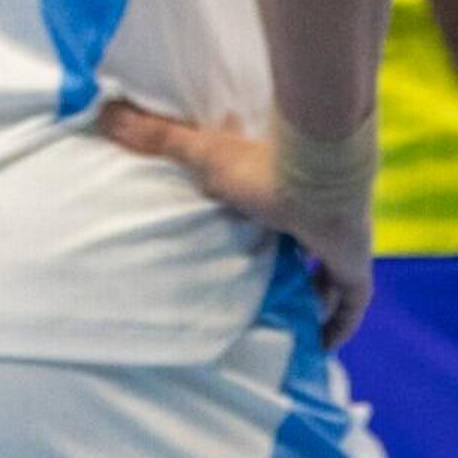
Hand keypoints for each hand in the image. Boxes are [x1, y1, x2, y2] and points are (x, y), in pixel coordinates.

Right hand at [100, 102, 376, 343]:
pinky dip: (341, 324)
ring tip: (290, 327)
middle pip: (306, 248)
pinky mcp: (354, 265)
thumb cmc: (263, 162)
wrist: (316, 171)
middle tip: (265, 296)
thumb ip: (158, 137)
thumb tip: (103, 111)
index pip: (279, 213)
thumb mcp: (202, 152)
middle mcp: (316, 218)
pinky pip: (353, 302)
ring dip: (316, 298)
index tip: (247, 241)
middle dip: (292, 268)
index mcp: (285, 191)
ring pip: (331, 276)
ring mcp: (338, 243)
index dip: (268, 226)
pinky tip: (323, 346)